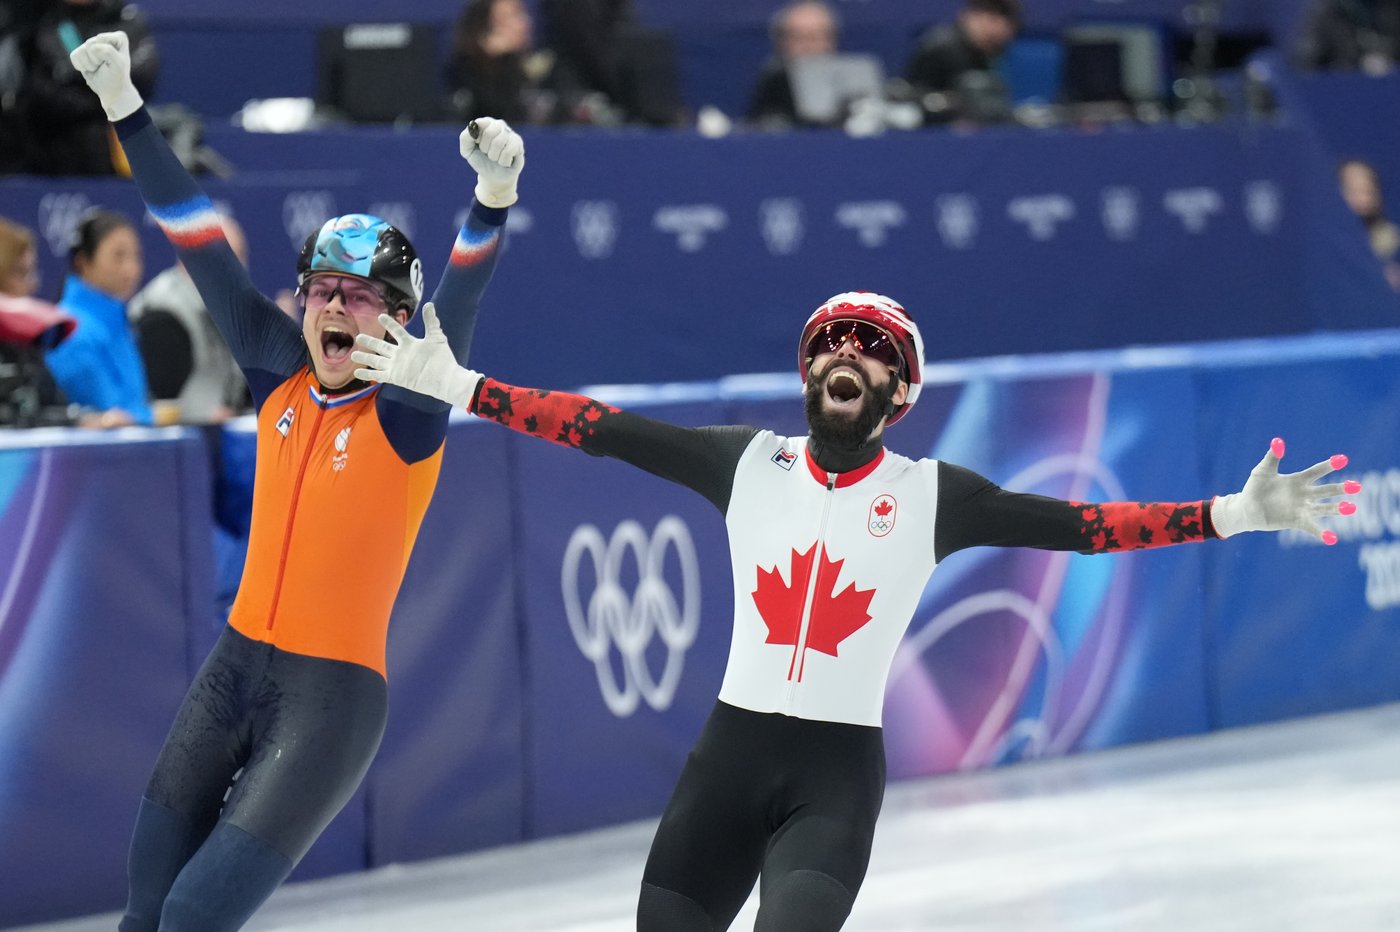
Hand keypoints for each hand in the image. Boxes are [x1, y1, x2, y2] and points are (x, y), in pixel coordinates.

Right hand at [69, 31, 143, 121]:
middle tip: (105, 66)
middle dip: (96, 59)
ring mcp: (92, 44)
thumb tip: (90, 47)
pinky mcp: (81, 52)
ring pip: (81, 50)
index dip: (106, 54)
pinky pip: (74, 55)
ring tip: (98, 68)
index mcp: (119, 38)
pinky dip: (81, 66)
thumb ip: (107, 51)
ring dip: (89, 64)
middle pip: (90, 44)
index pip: (102, 39)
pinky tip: (91, 69)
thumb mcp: (118, 64)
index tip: (114, 63)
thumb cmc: (117, 77)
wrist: (112, 92)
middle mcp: (104, 38)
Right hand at [351, 303, 482, 408]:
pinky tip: (356, 373)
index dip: (389, 324)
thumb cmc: (442, 358)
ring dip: (365, 357)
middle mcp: (401, 354)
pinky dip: (368, 374)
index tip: (380, 317)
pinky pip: (379, 375)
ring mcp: (397, 366)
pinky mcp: (396, 377)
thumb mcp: (436, 337)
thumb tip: (429, 304)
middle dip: (370, 341)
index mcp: (410, 343)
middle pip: (382, 346)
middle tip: (358, 336)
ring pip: (377, 360)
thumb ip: (431, 322)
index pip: (397, 331)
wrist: (444, 378)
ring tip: (353, 354)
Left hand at [460, 117, 524, 207]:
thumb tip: (472, 129)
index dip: (477, 138)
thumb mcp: (467, 151)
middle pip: (489, 133)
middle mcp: (498, 125)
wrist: (494, 176)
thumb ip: (465, 137)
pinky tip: (504, 161)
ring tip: (495, 158)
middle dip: (485, 148)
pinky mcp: (518, 143)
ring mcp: (510, 133)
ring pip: (499, 143)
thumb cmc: (481, 160)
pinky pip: (508, 151)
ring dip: (494, 156)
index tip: (477, 145)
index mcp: (485, 123)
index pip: (480, 123)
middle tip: (487, 153)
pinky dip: (503, 161)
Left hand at [1212, 437, 1360, 544]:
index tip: (1343, 459)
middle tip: (1357, 486)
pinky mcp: (1296, 521)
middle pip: (1325, 490)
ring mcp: (1301, 508)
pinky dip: (1322, 534)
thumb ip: (1272, 457)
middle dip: (1341, 488)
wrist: (1246, 508)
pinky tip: (1332, 539)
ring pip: (1323, 508)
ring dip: (1337, 509)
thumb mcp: (1263, 470)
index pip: (1316, 472)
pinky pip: (1311, 528)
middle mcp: (1303, 494)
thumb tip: (1278, 441)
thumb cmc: (1255, 487)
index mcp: (1297, 480)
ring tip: (1353, 507)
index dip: (1328, 466)